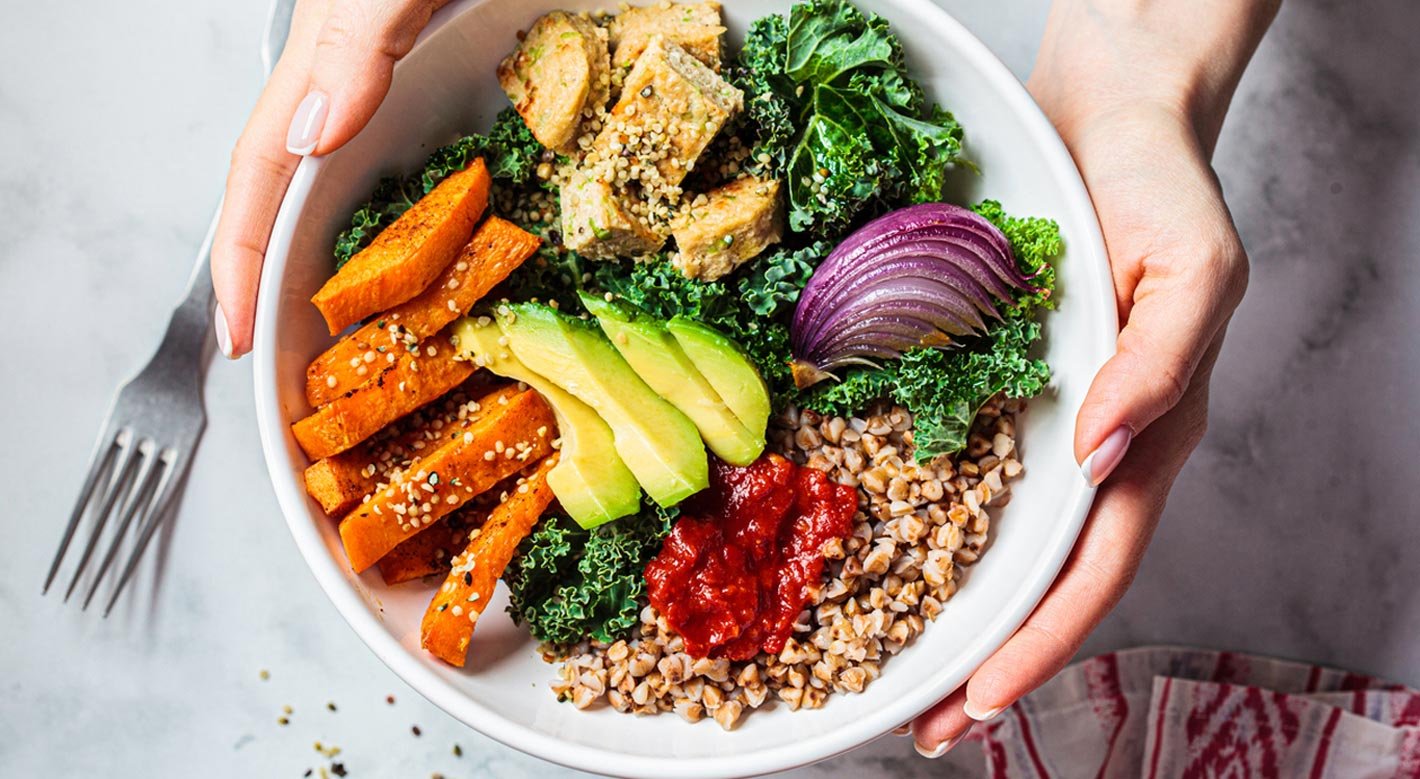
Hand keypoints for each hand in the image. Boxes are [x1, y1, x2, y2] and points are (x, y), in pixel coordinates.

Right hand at [212, 0, 448, 357]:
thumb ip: (350, 45)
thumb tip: (312, 137)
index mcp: (322, 65)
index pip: (262, 178)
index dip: (243, 263)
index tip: (239, 338)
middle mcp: (353, 87)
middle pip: (305, 204)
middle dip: (293, 289)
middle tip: (298, 375)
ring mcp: (398, 90)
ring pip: (363, 195)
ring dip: (360, 266)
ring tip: (359, 342)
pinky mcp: (452, 85)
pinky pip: (427, 171)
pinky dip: (426, 225)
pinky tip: (441, 259)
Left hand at [907, 0, 1277, 757]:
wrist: (1107, 117)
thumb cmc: (1161, 189)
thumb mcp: (1191, 269)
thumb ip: (1159, 366)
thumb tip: (1102, 458)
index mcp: (1144, 437)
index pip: (1093, 566)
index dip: (1039, 641)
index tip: (976, 703)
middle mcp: (1088, 446)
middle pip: (1038, 577)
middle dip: (983, 659)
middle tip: (915, 727)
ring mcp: (1040, 421)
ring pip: (994, 539)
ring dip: (945, 609)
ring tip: (883, 669)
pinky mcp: (992, 386)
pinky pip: (955, 467)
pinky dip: (919, 521)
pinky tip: (868, 548)